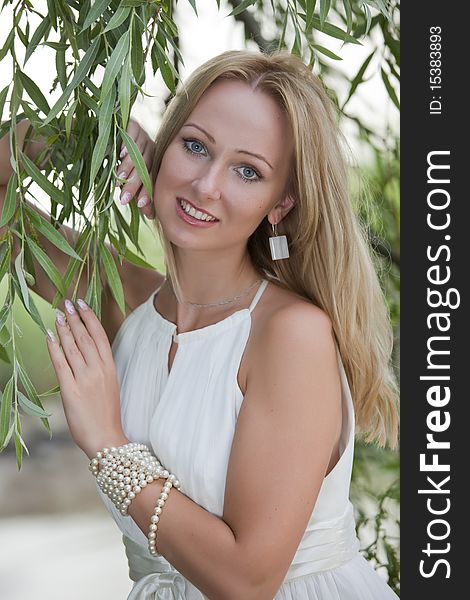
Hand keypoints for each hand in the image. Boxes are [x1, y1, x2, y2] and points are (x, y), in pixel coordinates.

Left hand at [46, 299, 128, 458]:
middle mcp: (98, 369)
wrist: (106, 438)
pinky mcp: (71, 390)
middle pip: (85, 337)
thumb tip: (87, 354)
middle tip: (67, 302)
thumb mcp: (110, 386)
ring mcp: (84, 379)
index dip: (90, 318)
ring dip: (64, 328)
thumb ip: (100, 369)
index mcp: (110, 368)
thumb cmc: (107, 415)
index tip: (83, 304)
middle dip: (75, 318)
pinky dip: (54, 348)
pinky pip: (60, 364)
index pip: (100, 336)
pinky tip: (49, 336)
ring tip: (57, 314)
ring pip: (73, 347)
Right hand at [117, 118, 155, 219]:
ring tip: (119, 178)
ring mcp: (142, 136)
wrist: (111, 128)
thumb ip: (139, 193)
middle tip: (125, 199)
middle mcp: (150, 149)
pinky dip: (125, 143)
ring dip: (128, 166)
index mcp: (153, 163)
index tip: (140, 205)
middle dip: (134, 185)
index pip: (151, 179)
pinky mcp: (132, 123)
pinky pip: (131, 133)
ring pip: (137, 152)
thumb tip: (151, 216)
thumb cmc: (120, 159)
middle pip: (144, 168)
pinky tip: (119, 153)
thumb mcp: (130, 177)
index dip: (147, 192)